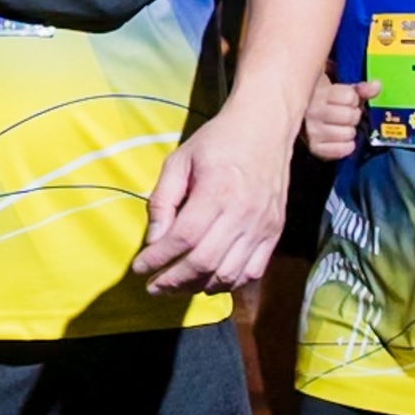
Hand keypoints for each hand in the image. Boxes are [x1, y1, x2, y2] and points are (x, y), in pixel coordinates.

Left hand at [136, 100, 296, 294]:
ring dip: (198, 286)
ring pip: (228, 274)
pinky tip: (208, 280)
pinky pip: (252, 272)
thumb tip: (154, 240)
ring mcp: (262, 226)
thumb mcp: (179, 161)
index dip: (158, 258)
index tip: (140, 268)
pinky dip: (228, 284)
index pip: (183, 238)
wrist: (265, 127)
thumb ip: (163, 201)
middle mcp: (243, 212)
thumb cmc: (218, 141)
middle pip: (204, 262)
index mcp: (217, 190)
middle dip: (174, 281)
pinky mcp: (274, 232)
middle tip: (154, 286)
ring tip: (177, 286)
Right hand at [301, 76, 364, 163]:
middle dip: (352, 116)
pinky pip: (342, 150)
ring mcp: (312, 131)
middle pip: (351, 116)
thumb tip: (376, 86)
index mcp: (319, 93)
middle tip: (343, 115)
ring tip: (340, 127)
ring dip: (349, 131)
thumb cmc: (324, 102)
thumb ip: (359, 89)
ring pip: (348, 133)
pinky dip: (346, 147)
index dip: (353, 100)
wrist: (299, 116)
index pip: (350, 97)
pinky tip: (341, 140)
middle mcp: (313, 112)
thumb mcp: (339, 90)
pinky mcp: (314, 147)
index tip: (344, 101)